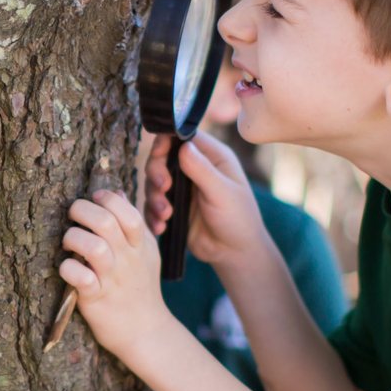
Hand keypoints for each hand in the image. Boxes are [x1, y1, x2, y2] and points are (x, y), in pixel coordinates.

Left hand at [58, 190, 169, 361]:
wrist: (145, 332)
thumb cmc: (140, 288)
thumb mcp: (146, 253)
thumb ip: (134, 224)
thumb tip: (119, 192)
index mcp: (140, 246)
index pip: (128, 212)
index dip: (107, 199)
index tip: (94, 198)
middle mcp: (127, 260)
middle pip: (106, 223)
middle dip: (82, 211)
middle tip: (73, 216)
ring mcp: (112, 279)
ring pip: (93, 247)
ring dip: (73, 238)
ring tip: (68, 243)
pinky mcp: (96, 299)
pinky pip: (80, 278)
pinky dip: (68, 269)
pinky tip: (68, 269)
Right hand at [143, 134, 271, 272]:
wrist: (234, 253)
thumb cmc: (238, 219)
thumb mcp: (222, 193)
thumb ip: (202, 169)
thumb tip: (182, 146)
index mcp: (212, 157)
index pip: (182, 137)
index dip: (165, 142)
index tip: (159, 156)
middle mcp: (194, 168)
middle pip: (161, 158)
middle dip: (156, 173)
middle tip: (163, 189)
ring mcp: (181, 188)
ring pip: (153, 182)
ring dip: (154, 198)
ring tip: (166, 216)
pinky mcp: (172, 207)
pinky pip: (152, 205)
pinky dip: (152, 215)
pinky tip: (161, 227)